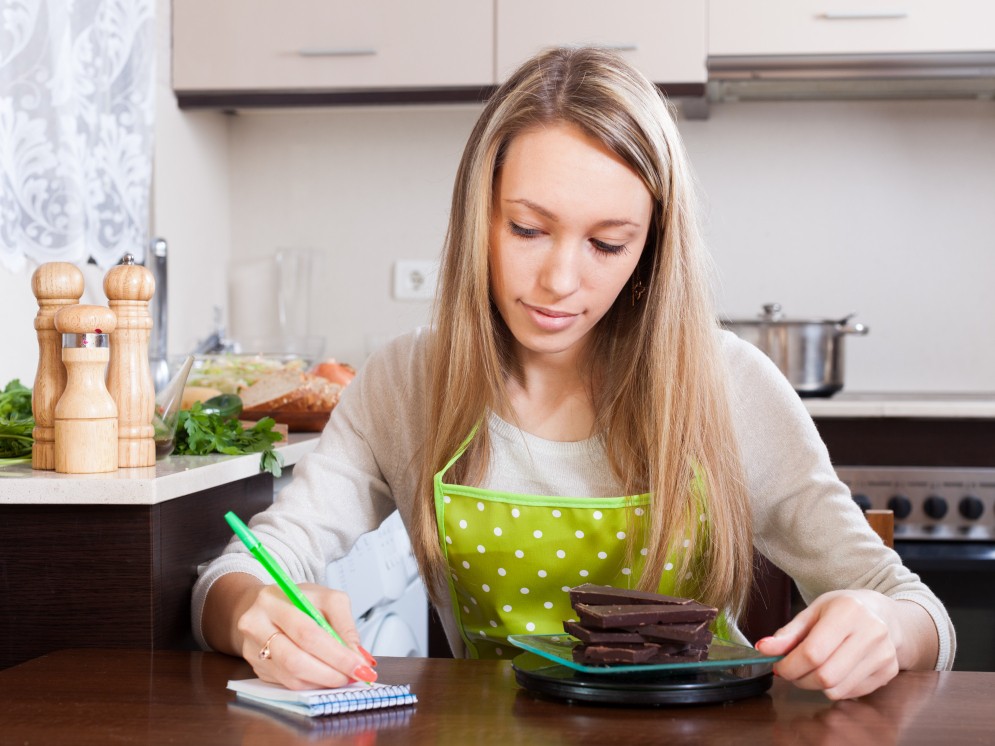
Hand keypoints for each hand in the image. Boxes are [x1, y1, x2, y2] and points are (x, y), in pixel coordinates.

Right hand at [234, 581, 377, 689]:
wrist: (264, 607)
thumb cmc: (297, 601)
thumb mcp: (327, 599)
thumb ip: (344, 625)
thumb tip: (357, 656)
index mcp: (274, 601)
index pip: (307, 633)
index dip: (336, 654)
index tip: (360, 666)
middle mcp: (256, 625)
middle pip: (295, 660)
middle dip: (330, 673)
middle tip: (353, 676)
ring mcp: (252, 650)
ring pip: (291, 677)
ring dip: (322, 682)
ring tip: (342, 677)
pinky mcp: (256, 668)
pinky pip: (287, 684)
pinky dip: (311, 684)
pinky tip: (325, 677)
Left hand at [755, 590, 904, 699]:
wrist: (884, 615)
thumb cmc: (843, 610)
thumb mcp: (813, 612)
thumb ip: (788, 633)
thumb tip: (763, 649)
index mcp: (848, 612)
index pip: (813, 652)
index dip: (790, 665)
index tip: (779, 665)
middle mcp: (871, 634)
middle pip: (825, 675)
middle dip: (800, 679)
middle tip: (792, 670)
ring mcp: (883, 655)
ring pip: (837, 689)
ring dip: (814, 686)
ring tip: (810, 670)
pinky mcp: (888, 673)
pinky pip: (850, 693)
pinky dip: (833, 688)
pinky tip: (832, 671)